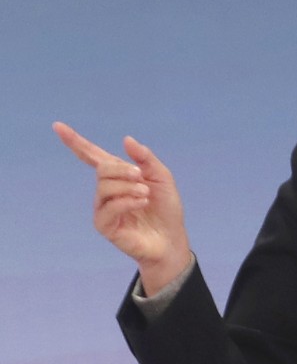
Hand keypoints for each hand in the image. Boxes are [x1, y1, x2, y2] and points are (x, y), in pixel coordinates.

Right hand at [53, 122, 191, 294]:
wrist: (171, 238)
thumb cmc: (166, 208)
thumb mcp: (161, 178)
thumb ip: (145, 158)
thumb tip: (126, 139)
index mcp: (118, 176)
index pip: (92, 155)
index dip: (75, 142)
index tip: (57, 126)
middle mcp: (106, 191)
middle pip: (102, 169)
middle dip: (123, 170)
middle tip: (141, 177)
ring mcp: (103, 208)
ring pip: (105, 187)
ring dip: (129, 187)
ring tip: (146, 195)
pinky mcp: (104, 225)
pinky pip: (109, 207)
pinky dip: (128, 202)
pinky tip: (142, 203)